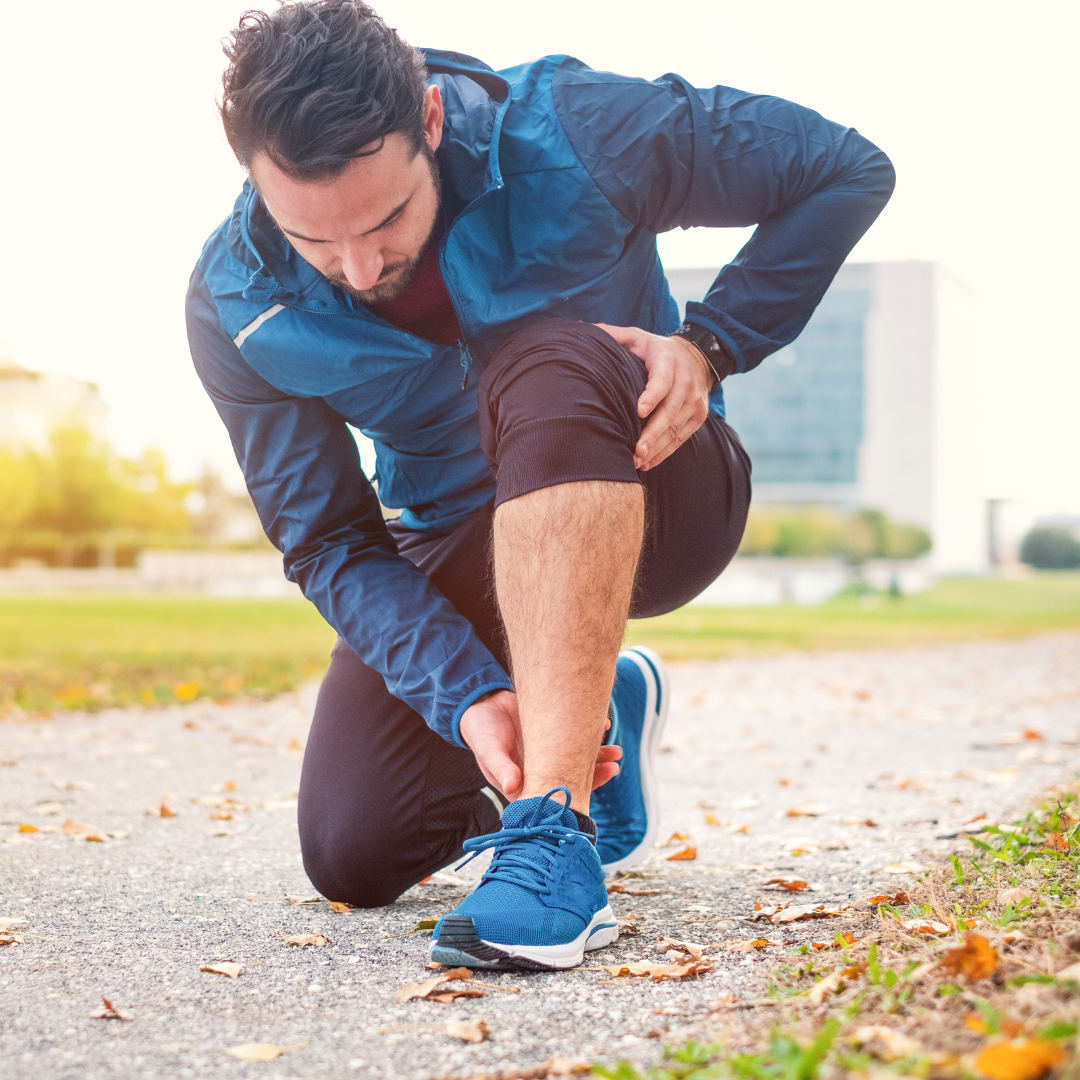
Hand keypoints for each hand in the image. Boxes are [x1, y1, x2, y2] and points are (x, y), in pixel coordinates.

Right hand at [458, 690, 622, 800]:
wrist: (482, 703)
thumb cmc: (482, 732)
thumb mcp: (489, 751)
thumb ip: (501, 768)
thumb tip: (513, 786)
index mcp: (524, 786)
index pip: (553, 797)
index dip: (574, 794)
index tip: (591, 786)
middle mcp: (540, 772)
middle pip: (571, 779)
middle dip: (595, 774)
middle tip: (614, 766)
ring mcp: (549, 754)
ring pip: (577, 759)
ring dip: (597, 755)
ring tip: (616, 750)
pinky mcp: (553, 735)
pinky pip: (575, 737)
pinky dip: (589, 731)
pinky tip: (603, 725)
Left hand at [595, 324, 713, 470]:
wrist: (698, 356)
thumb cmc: (655, 350)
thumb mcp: (637, 336)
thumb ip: (612, 335)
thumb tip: (584, 331)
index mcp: (667, 361)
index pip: (662, 380)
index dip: (652, 395)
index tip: (639, 411)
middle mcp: (686, 382)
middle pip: (669, 411)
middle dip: (653, 433)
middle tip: (636, 450)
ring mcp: (694, 401)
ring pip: (675, 428)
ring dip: (656, 447)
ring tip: (636, 461)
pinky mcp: (698, 416)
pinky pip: (681, 438)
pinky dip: (664, 452)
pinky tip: (647, 462)